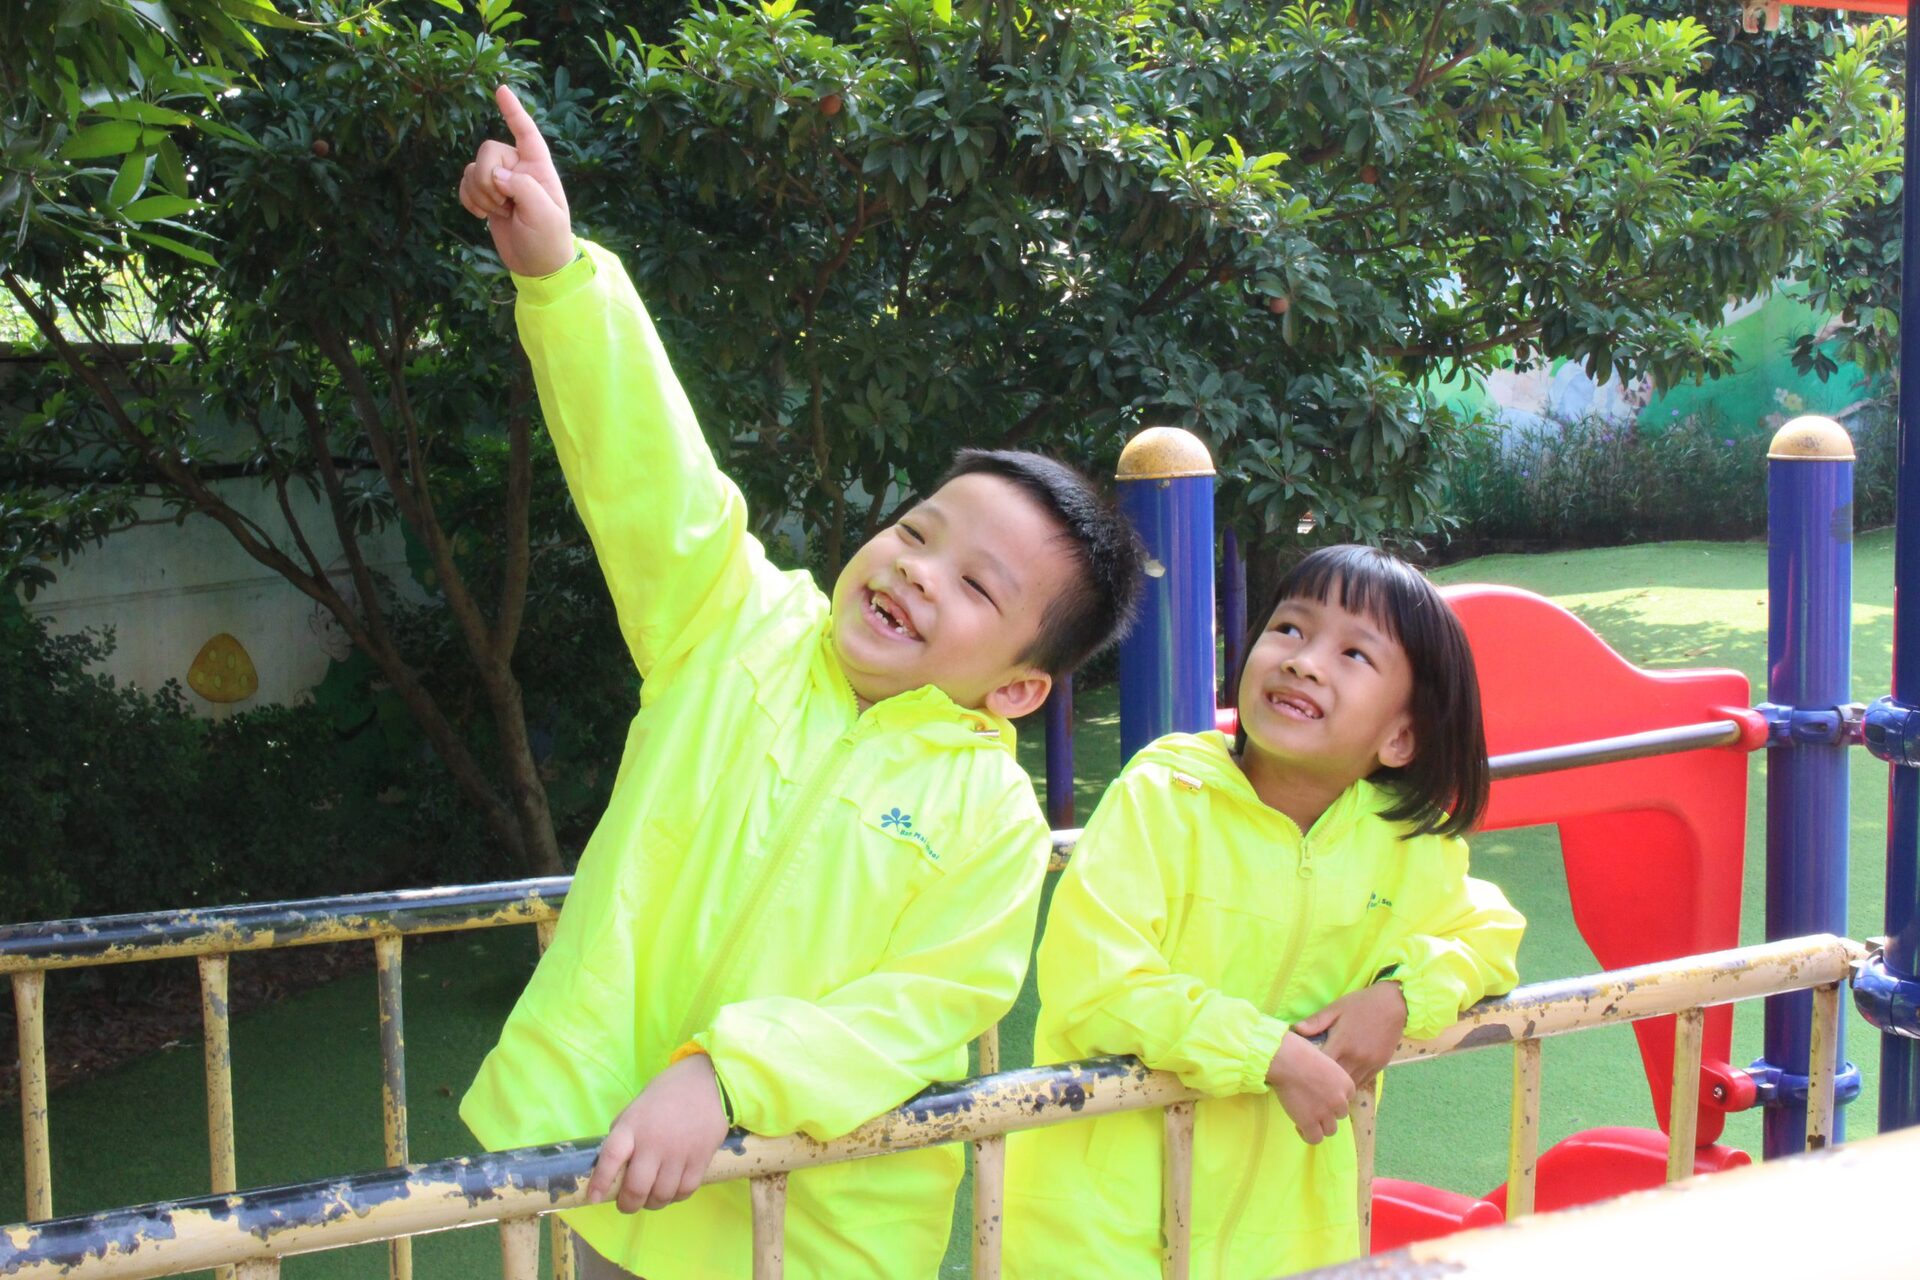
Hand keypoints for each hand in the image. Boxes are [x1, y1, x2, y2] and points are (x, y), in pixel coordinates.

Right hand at [457, 85, 573, 277]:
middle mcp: (518, 168)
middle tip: (505, 205)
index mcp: (539, 167)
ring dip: (480, 193)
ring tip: (500, 213)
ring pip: (473, 167)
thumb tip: (497, 174)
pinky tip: (482, 215)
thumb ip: (524, 188)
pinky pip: (464, 183)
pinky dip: (469, 199)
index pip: (527, 133)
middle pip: (488, 150)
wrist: (537, 265)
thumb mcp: (544, 215)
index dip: (514, 111)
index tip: (502, 89)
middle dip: (489, 179)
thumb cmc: (549, 239)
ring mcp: (500, 180)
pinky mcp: (485, 194)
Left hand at [586, 1055, 729, 1211]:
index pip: (611, 1157)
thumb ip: (625, 1135)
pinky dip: (675, 1197)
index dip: (601, 1181)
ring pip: (661, 1195)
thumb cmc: (667, 1094)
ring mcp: (679, 1153)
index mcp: (633, 1126)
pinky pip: (684, 1191)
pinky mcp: (701, 1159)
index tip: (594, 1198)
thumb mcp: (637, 1108)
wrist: (709, 1082)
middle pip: (636, 1187)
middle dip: (628, 1204)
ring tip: (650, 1198)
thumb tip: (615, 1165)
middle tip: (627, 1204)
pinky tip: (672, 1191)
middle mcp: (654, 1142)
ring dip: (652, 1203)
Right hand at [1266, 1030, 1355, 1144]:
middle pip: (1340, 1115)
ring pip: (1330, 1130)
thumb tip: (1320, 1082)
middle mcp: (1340, 1100)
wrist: (1286, 1060)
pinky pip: (1314, 1139)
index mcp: (1346, 1083)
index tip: (1321, 1095)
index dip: (1334, 1099)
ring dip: (1319, 1125)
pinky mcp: (1310, 1122)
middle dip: (1328, 1112)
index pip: (1347, 1099)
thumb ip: (1328, 1075)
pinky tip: (1298, 1125)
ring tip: (1306, 1117)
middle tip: (1312, 1105)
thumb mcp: (1324, 1060)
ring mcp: (1326, 1113)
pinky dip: (1307, 1135)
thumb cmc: (1300, 1052)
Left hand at [1293, 981, 1407, 1091]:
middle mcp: (1356, 1057)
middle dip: (1323, 1083)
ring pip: (1350, 1085)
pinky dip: (1352, 1084)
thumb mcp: (1336, 1008)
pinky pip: (1363, 1082)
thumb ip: (1316, 1021)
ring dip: (1338, 1087)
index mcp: (1342, 1043)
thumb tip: (1296, 1030)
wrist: (1394, 1004)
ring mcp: (1369, 1064)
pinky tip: (1343, 1083)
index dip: (1310, 1071)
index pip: (1322, 1066)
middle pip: (1335, 1081)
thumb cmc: (1361, 1004)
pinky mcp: (1380, 1066)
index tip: (1301, 1071)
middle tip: (1311, 1083)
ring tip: (1326, 1087)